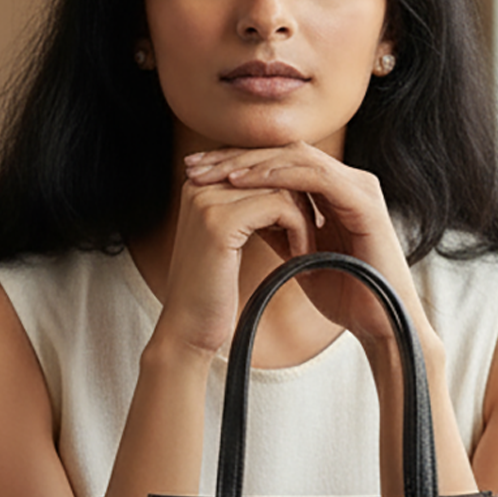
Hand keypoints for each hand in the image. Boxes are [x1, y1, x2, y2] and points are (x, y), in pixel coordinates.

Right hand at [154, 168, 315, 358]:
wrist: (186, 331)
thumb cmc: (211, 293)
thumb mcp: (230, 242)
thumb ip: (249, 209)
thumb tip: (289, 189)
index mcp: (199, 184)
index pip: (260, 165)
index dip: (290, 192)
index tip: (305, 224)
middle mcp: (199, 184)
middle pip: (272, 171)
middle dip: (301, 203)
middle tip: (311, 239)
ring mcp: (207, 200)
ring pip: (282, 187)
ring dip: (304, 220)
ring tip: (305, 252)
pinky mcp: (221, 221)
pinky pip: (281, 208)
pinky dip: (300, 232)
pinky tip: (300, 259)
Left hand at [183, 143, 432, 351]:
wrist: (383, 323)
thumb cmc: (347, 296)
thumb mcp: (299, 256)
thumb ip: (278, 229)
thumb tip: (241, 212)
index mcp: (335, 191)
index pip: (279, 163)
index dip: (235, 166)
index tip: (195, 175)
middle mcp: (349, 181)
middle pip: (284, 152)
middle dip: (235, 158)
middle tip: (194, 166)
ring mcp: (360, 187)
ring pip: (296, 158)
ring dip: (249, 163)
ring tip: (213, 172)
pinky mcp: (364, 201)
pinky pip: (315, 176)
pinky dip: (277, 175)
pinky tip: (245, 181)